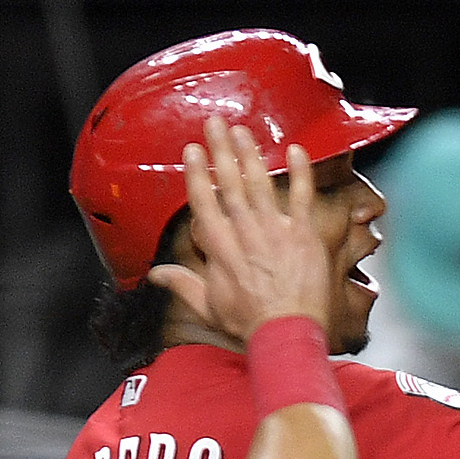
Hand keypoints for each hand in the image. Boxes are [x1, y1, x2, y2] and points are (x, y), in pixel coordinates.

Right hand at [146, 117, 332, 345]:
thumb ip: (182, 284)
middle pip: (230, 184)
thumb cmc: (249, 324)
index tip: (192, 151)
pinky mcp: (303, 235)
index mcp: (219, 248)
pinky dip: (300, 173)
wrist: (288, 335)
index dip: (198, 174)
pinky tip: (296, 150)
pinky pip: (302, 197)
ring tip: (243, 131)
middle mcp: (245, 233)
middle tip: (215, 123)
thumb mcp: (208, 307)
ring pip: (260, 184)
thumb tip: (156, 275)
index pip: (204, 202)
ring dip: (251, 154)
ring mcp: (275, 231)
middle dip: (221, 150)